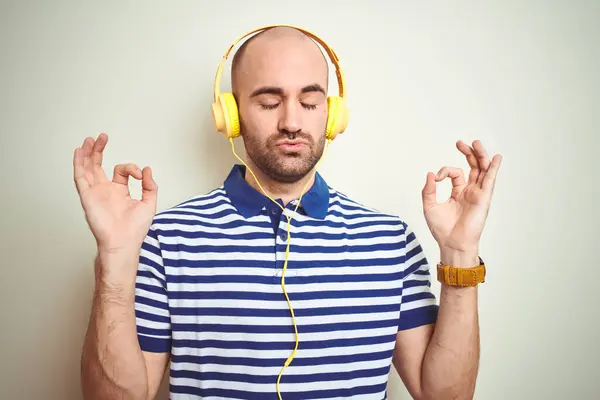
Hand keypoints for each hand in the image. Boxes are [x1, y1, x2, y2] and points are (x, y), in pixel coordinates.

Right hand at [73, 133, 157, 255]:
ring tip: (90, 139)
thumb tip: (147, 169)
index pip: (121, 171)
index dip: (131, 168)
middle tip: (102, 136)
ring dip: (88, 153)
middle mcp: (105, 191)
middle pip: (98, 165)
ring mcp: (95, 193)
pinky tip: (79, 151)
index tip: (140, 174)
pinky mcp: (87, 196)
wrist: (123, 242)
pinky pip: (80, 177)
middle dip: (99, 150)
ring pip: (87, 168)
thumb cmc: (135, 229)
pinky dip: (79, 163)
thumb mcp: (149, 204)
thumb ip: (150, 186)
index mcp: (119, 192)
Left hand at [421, 140, 501, 258]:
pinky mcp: (483, 198)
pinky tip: (496, 158)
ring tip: (475, 143)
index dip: (444, 171)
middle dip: (468, 153)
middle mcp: (470, 192)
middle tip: (460, 143)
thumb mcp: (429, 205)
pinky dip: (493, 168)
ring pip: (483, 170)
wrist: (452, 243)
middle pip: (474, 167)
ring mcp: (478, 194)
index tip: (437, 177)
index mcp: (458, 193)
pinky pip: (490, 180)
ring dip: (480, 156)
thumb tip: (431, 173)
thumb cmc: (441, 229)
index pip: (455, 173)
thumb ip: (429, 189)